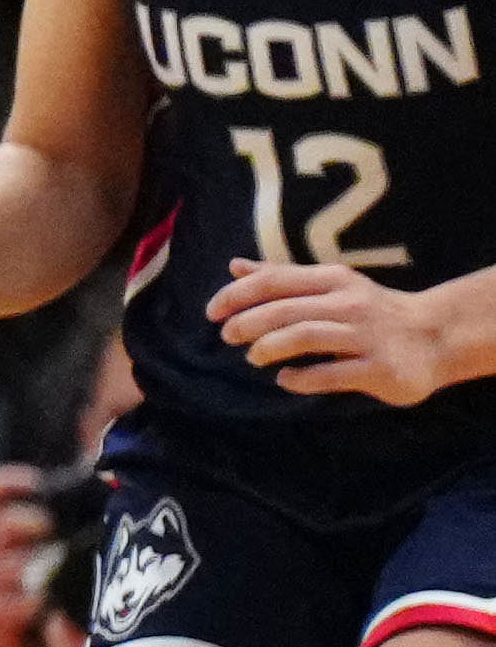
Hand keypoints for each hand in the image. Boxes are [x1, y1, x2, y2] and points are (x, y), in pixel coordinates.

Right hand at [0, 462, 59, 646]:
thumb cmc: (18, 591)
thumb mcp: (21, 553)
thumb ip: (44, 525)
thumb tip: (99, 485)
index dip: (11, 481)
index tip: (38, 484)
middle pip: (6, 523)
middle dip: (38, 524)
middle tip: (55, 534)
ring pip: (17, 565)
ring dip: (47, 569)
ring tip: (61, 576)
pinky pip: (25, 601)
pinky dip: (43, 603)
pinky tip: (52, 606)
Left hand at [211, 259, 458, 405]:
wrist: (435, 336)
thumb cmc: (371, 311)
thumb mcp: (330, 286)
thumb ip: (283, 279)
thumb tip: (234, 267)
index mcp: (334, 281)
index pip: (275, 281)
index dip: (237, 295)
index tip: (212, 312)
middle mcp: (349, 304)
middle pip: (284, 310)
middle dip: (247, 323)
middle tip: (227, 336)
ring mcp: (365, 336)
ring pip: (304, 336)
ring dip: (269, 347)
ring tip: (254, 357)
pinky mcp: (378, 368)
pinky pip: (330, 374)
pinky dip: (300, 378)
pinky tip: (286, 379)